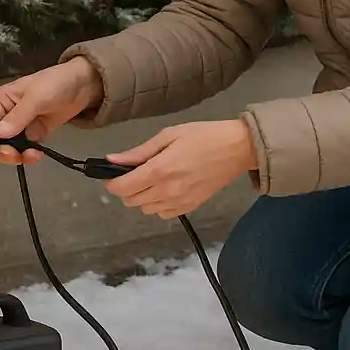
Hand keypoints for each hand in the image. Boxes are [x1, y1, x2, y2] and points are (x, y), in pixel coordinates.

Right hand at [0, 57, 103, 163]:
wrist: (83, 84)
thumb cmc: (56, 83)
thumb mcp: (36, 97)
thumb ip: (19, 116)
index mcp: (3, 101)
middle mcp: (9, 114)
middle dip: (3, 150)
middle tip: (15, 155)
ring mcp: (23, 125)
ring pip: (11, 147)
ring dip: (17, 155)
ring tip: (30, 155)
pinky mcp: (37, 132)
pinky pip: (27, 148)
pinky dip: (29, 154)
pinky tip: (37, 154)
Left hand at [104, 119, 257, 218]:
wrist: (237, 149)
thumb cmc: (203, 136)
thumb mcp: (170, 135)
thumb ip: (140, 151)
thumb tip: (112, 160)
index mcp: (159, 170)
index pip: (122, 188)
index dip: (112, 183)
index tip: (114, 174)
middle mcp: (166, 191)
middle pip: (131, 201)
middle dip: (127, 188)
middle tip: (137, 172)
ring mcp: (179, 203)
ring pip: (145, 210)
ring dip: (142, 197)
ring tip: (154, 179)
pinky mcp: (190, 208)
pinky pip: (162, 214)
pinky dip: (158, 205)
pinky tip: (167, 189)